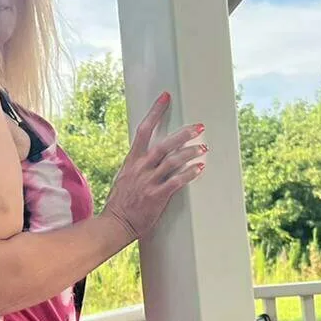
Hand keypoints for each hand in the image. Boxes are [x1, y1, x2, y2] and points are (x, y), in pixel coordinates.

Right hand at [100, 92, 205, 242]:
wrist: (116, 224)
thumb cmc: (120, 202)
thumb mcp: (124, 177)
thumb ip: (138, 165)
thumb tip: (150, 154)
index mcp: (132, 161)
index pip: (143, 129)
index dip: (155, 111)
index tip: (166, 97)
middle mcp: (140, 168)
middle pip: (164, 144)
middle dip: (183, 134)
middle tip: (199, 127)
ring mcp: (148, 182)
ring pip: (174, 161)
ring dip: (191, 153)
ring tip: (204, 148)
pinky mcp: (157, 196)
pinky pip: (177, 181)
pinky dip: (190, 173)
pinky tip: (200, 168)